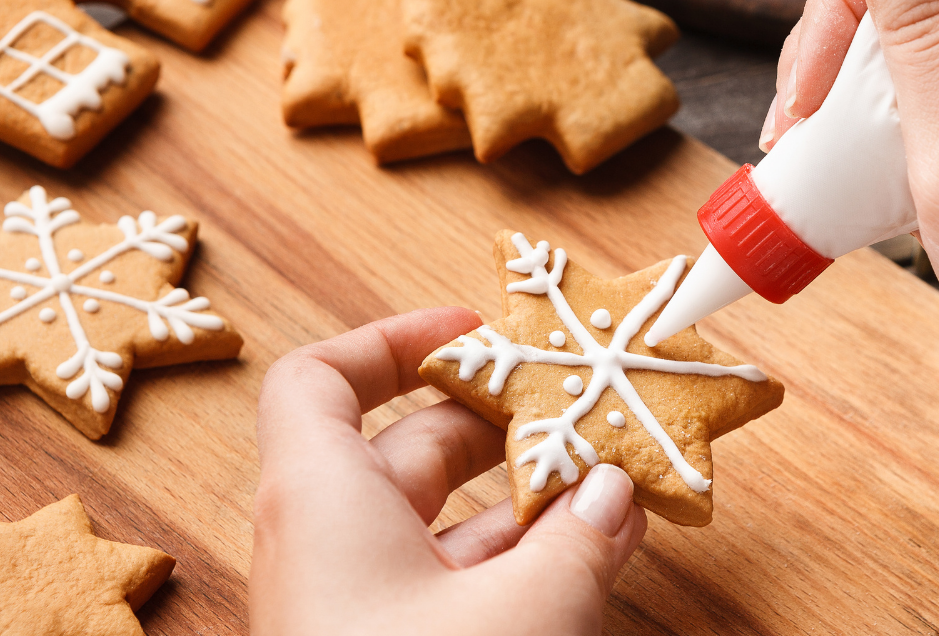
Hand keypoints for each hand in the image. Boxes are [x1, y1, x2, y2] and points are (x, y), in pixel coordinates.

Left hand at [250, 307, 647, 635]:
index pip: (322, 379)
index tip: (475, 331)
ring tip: (611, 477)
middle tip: (579, 404)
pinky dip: (518, 562)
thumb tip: (616, 494)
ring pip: (442, 520)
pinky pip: (454, 582)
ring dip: (527, 499)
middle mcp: (328, 542)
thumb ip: (580, 543)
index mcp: (323, 498)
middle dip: (502, 422)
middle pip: (408, 444)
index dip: (392, 339)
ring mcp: (359, 602)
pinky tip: (592, 552)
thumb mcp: (524, 613)